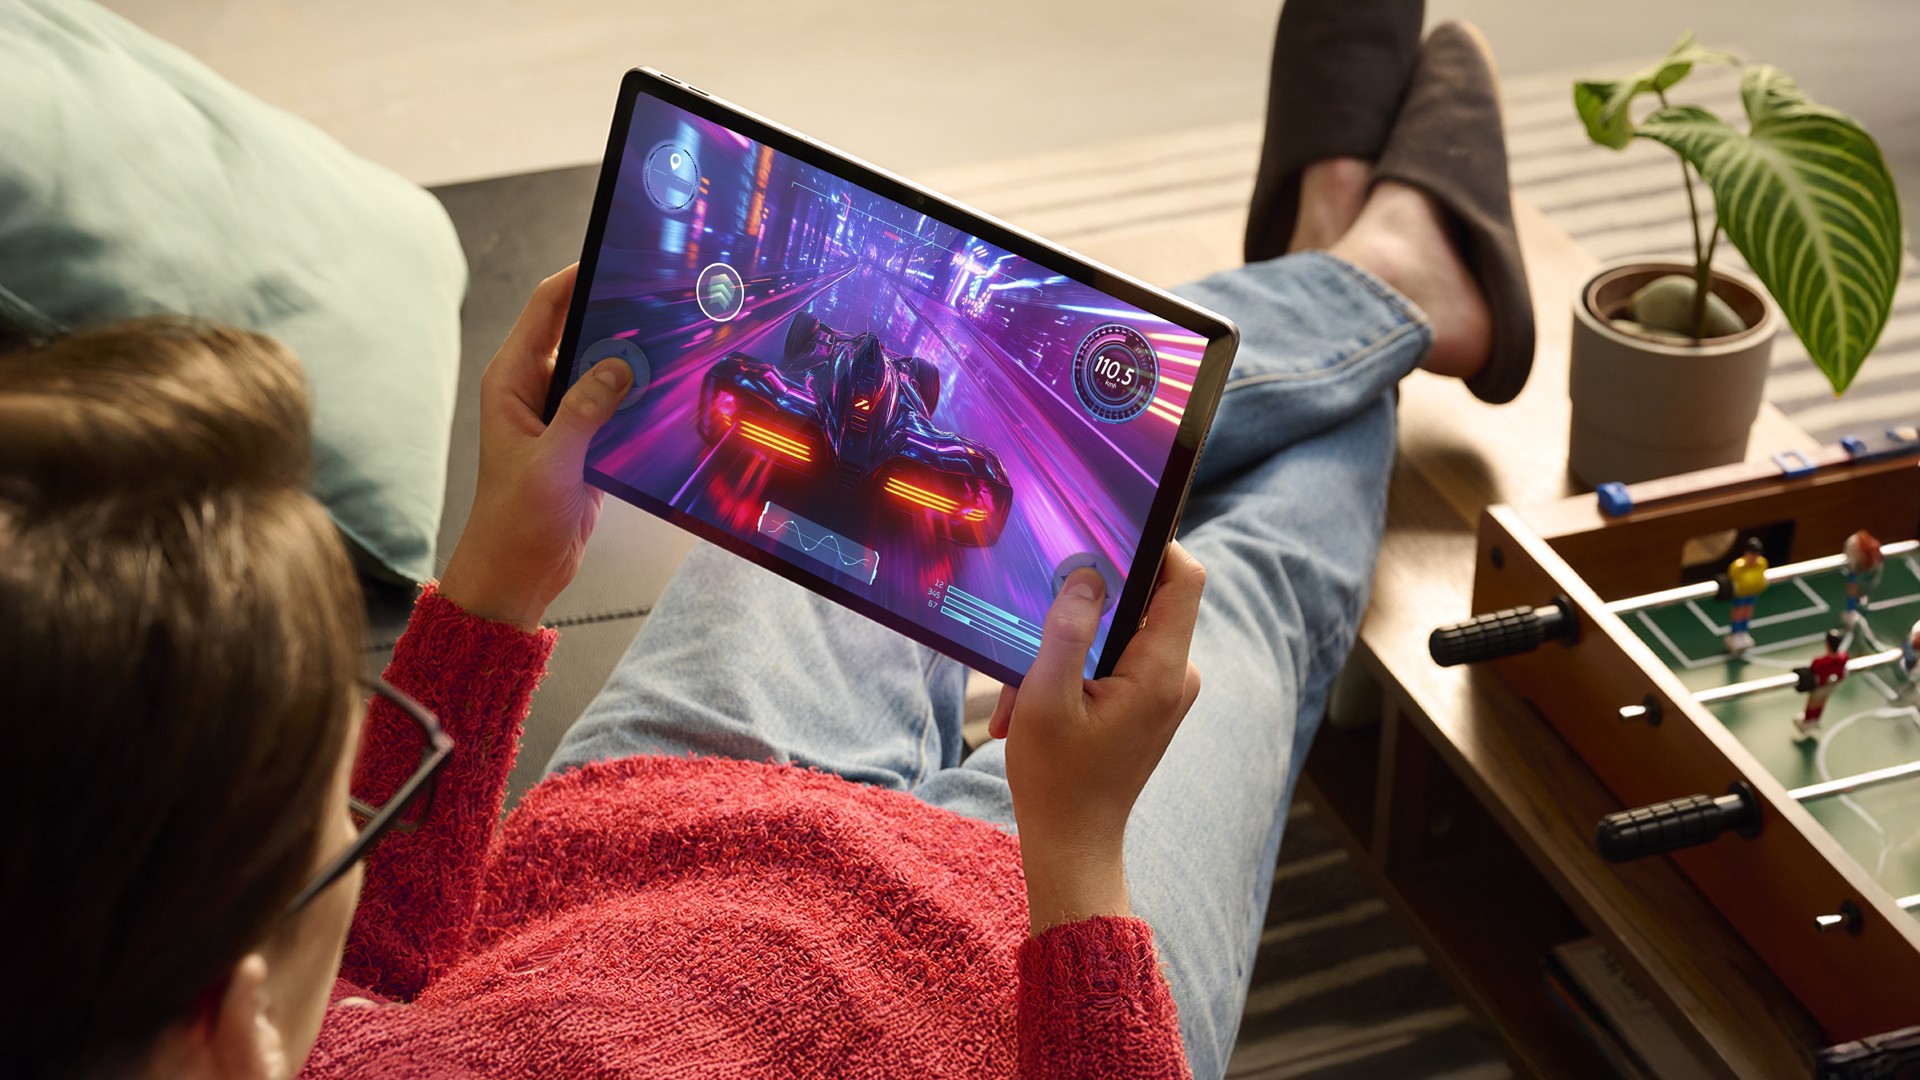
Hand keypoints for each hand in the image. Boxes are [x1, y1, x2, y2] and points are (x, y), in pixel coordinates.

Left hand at [438, 266, 631, 630]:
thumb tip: (621, 366)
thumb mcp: (551, 463)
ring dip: (633, 362)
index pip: (545, 309)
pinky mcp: (586, 439)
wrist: (518, 572)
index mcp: (511, 382)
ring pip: (605, 369)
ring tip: (672, 345)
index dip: (575, 277)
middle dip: (616, 318)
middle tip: (658, 303)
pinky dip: (639, 397)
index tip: (610, 256)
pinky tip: (667, 392)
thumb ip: (584, 411)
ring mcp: (563, 414)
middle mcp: (535, 390)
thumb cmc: (513, 522)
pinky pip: (617, 403)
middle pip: (581, 332)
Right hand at [991, 541, 1205, 933]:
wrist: (1072, 844)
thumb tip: (1087, 574)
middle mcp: (1176, 676)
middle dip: (1081, 611)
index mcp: (1161, 671)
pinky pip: (1114, 661)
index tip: (1103, 535)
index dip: (1153, 544)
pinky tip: (1032, 708)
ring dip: (1065, 651)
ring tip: (1020, 696)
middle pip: (1143, 601)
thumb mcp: (1045, 698)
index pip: (1184, 577)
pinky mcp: (1149, 702)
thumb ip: (1067, 629)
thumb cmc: (1057, 780)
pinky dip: (1072, 673)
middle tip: (1032, 637)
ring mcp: (1165, 690)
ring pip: (1118, 634)